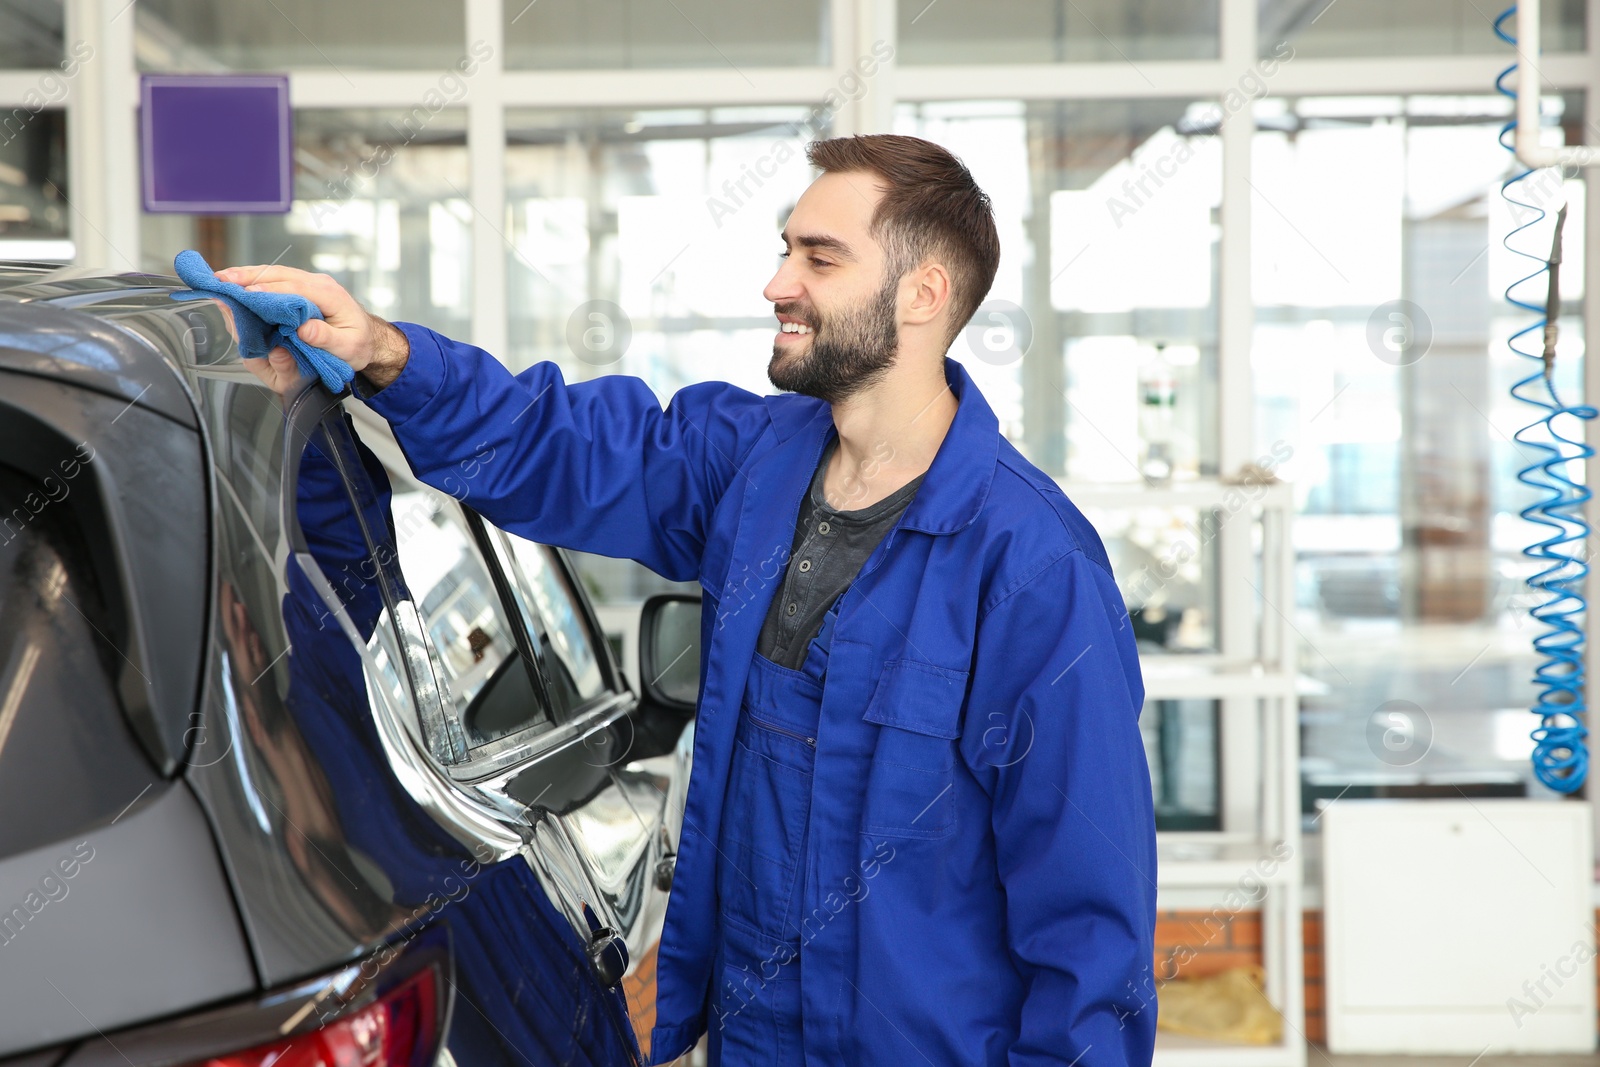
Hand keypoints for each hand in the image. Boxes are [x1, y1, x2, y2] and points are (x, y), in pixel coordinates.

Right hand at [212, 264, 410, 388]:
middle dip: (248, 276)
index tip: (248, 293)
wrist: (370, 339)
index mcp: (330, 295)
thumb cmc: (359, 343)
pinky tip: (236, 284)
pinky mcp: (301, 289)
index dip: (270, 290)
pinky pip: (274, 280)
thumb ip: (327, 338)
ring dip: (246, 275)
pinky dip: (254, 280)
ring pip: (273, 274)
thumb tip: (304, 329)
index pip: (295, 288)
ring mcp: (309, 283)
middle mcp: (318, 283)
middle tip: (221, 279)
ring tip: (221, 278)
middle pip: (278, 274)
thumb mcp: (349, 347)